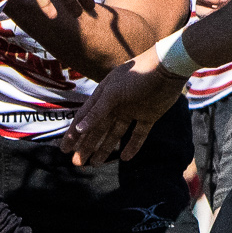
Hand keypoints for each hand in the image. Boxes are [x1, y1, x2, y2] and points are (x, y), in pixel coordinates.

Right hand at [62, 54, 184, 165]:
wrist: (167, 68)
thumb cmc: (136, 76)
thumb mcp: (113, 93)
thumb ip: (97, 112)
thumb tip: (79, 129)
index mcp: (104, 96)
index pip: (84, 118)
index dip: (74, 134)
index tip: (64, 149)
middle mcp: (116, 105)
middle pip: (97, 129)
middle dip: (86, 146)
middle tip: (78, 163)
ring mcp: (132, 111)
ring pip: (115, 134)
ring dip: (104, 148)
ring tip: (95, 163)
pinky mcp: (149, 116)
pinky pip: (138, 135)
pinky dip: (132, 146)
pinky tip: (125, 158)